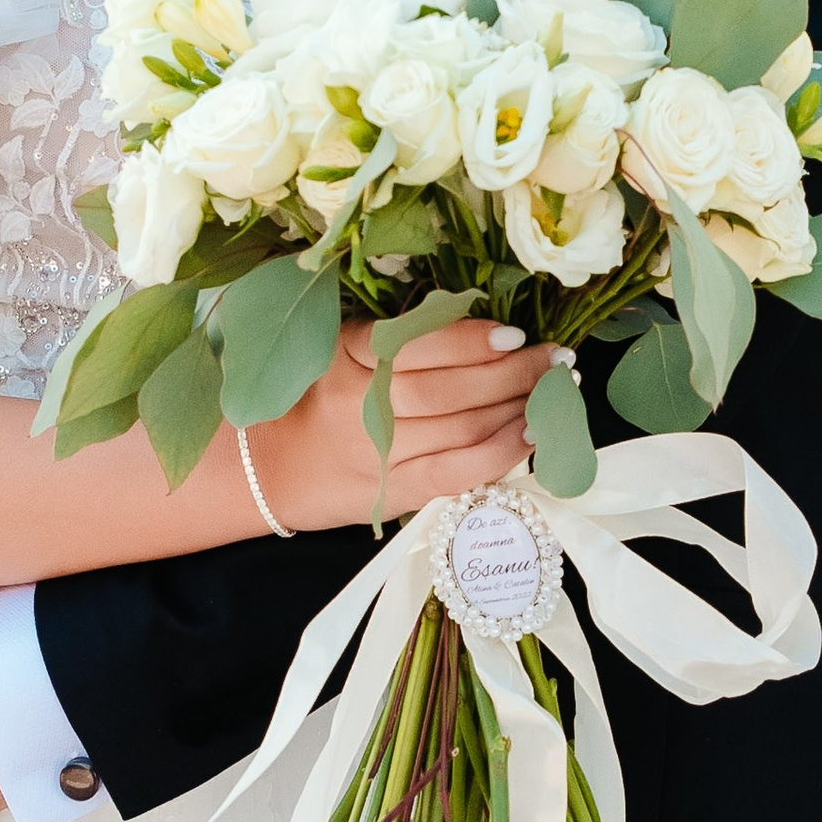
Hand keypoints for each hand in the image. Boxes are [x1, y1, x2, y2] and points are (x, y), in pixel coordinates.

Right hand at [258, 315, 552, 531]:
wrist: (264, 469)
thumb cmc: (313, 400)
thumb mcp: (341, 354)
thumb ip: (398, 341)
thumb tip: (482, 328)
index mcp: (347, 357)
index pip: (422, 344)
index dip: (474, 338)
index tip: (515, 333)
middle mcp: (361, 404)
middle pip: (453, 386)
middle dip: (515, 371)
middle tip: (557, 359)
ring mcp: (378, 453)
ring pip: (463, 426)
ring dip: (519, 407)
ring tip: (555, 390)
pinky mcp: (392, 493)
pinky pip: (458, 473)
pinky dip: (501, 453)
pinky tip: (531, 436)